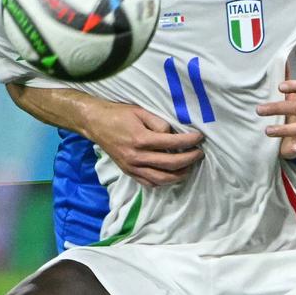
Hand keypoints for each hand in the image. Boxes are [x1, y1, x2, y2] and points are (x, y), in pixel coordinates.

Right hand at [86, 103, 203, 187]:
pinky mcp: (128, 172)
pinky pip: (149, 183)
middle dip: (189, 159)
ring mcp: (132, 167)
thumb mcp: (140, 111)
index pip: (172, 143)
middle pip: (170, 164)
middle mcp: (136, 156)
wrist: (95, 123)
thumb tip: (173, 135)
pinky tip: (171, 175)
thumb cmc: (119, 114)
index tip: (200, 138)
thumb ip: (159, 123)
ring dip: (179, 175)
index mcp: (140, 139)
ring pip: (161, 178)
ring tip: (189, 167)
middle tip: (199, 153)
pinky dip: (163, 182)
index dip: (189, 141)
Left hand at [256, 80, 295, 161]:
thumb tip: (278, 60)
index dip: (294, 86)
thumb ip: (285, 85)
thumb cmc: (294, 112)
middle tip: (259, 110)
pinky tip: (291, 148)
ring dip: (284, 129)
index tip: (278, 87)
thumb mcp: (290, 98)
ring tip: (267, 131)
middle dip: (278, 108)